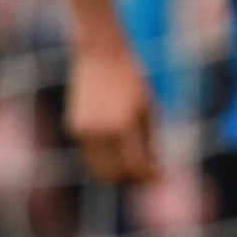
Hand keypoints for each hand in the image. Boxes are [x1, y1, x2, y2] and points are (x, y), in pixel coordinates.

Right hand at [67, 39, 160, 186]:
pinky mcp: (72, 129)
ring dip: (117, 174)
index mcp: (123, 126)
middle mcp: (99, 133)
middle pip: (114, 175)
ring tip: (137, 168)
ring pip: (99, 169)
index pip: (136, 166)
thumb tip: (153, 166)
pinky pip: (89, 156)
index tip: (164, 178)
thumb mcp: (147, 108)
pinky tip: (119, 154)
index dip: (151, 176)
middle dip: (133, 180)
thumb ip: (150, 140)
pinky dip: (104, 161)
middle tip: (150, 177)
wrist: (100, 56)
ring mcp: (82, 133)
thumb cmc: (131, 80)